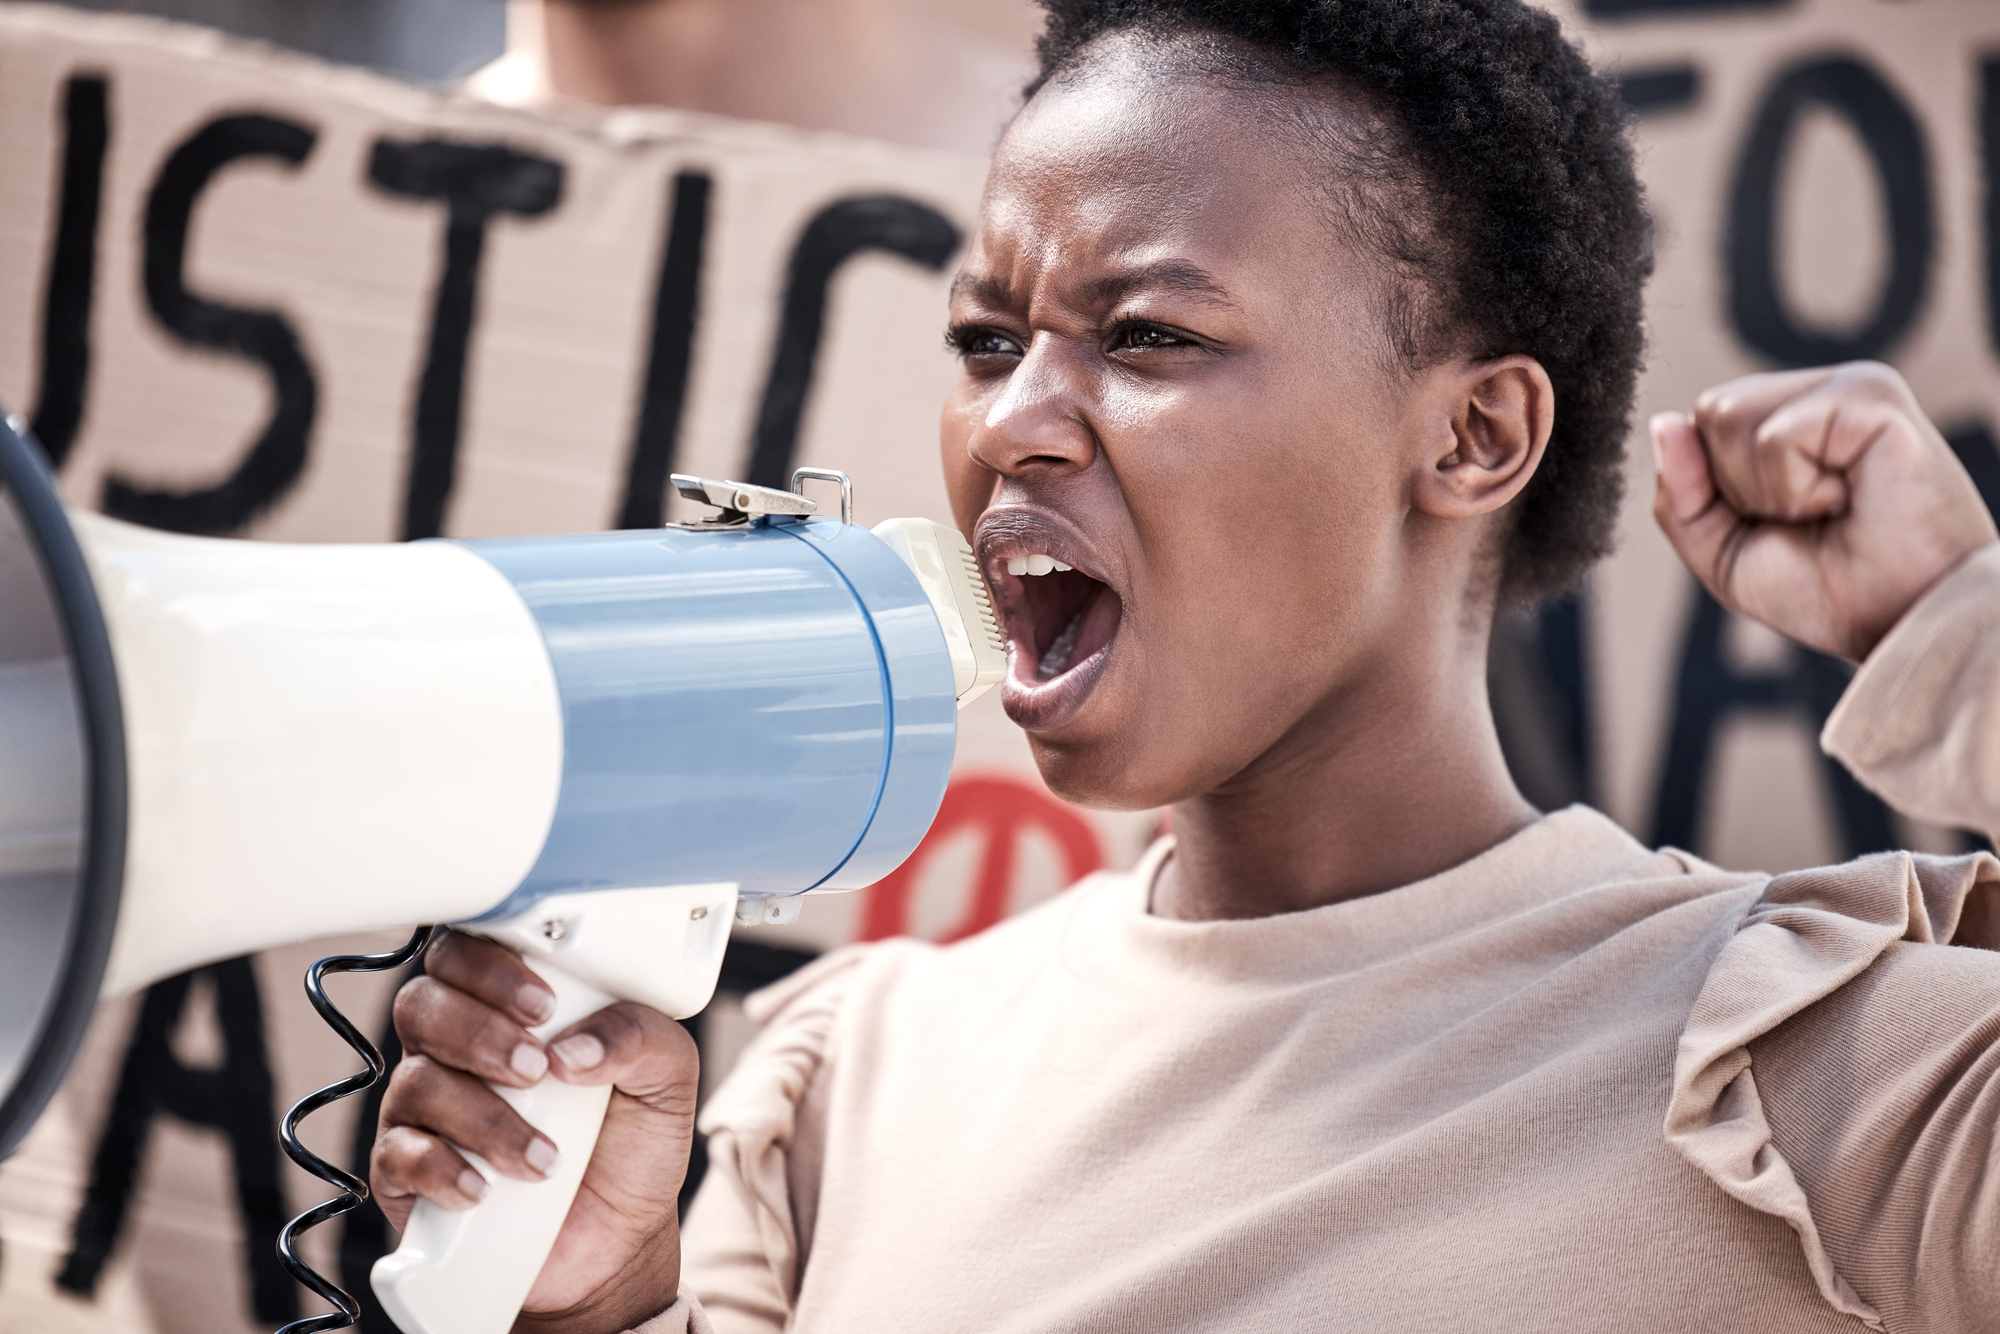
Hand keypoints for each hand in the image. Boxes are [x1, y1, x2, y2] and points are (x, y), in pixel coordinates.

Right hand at [371, 929, 696, 1332]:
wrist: (615, 1240)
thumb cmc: (630, 1143)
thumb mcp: (667, 1080)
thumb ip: (640, 1036)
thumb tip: (573, 1047)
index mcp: (513, 1006)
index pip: (468, 953)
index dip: (491, 966)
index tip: (543, 1005)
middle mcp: (459, 1046)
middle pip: (423, 1004)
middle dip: (479, 1031)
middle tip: (536, 1070)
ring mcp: (428, 1107)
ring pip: (415, 1081)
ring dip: (483, 1116)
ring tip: (545, 1156)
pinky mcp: (408, 1170)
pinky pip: (398, 1154)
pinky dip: (443, 1168)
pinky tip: (485, 1186)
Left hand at [1653, 361, 1996, 661]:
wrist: (1903, 623)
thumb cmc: (1829, 591)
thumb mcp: (1725, 553)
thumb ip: (1680, 494)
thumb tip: (1662, 422)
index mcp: (1794, 416)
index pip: (1702, 423)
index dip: (1716, 490)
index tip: (1784, 522)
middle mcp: (1823, 391)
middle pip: (1710, 412)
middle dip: (1738, 489)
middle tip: (1811, 519)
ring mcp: (1852, 385)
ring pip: (1731, 418)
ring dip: (1767, 490)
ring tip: (1832, 508)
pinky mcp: (1872, 396)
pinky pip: (1774, 437)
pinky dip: (1795, 489)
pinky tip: (1849, 499)